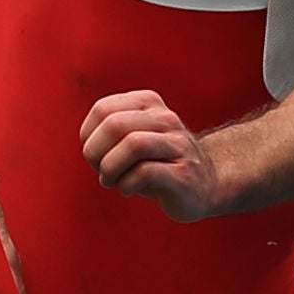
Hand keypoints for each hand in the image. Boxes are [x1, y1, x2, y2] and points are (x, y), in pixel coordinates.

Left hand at [82, 89, 224, 220]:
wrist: (205, 185)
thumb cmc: (158, 163)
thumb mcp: (132, 138)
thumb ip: (107, 133)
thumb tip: (88, 145)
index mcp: (148, 103)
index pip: (103, 109)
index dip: (89, 136)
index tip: (97, 155)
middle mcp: (166, 119)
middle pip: (114, 124)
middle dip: (95, 153)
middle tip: (101, 170)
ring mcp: (178, 146)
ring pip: (133, 144)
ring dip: (110, 168)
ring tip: (111, 181)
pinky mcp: (183, 174)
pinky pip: (145, 172)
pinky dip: (126, 185)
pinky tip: (128, 190)